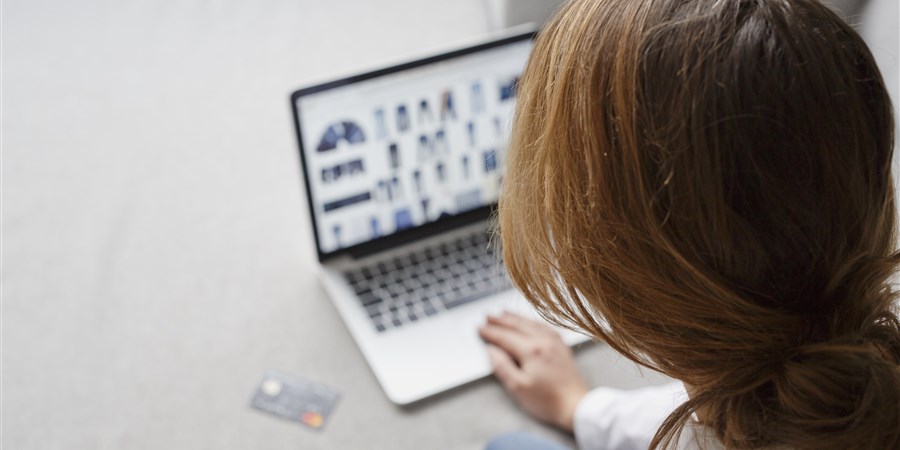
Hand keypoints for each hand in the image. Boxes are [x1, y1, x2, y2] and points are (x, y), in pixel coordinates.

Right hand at [478, 312, 589, 432]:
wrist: (576, 405)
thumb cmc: (547, 400)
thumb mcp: (518, 388)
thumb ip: (502, 366)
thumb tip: (491, 350)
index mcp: (531, 350)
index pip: (505, 337)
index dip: (490, 332)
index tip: (479, 328)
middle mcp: (544, 341)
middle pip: (518, 325)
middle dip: (500, 320)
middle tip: (487, 316)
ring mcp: (555, 342)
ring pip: (531, 323)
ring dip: (516, 317)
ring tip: (504, 313)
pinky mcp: (562, 346)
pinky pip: (545, 326)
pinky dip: (533, 321)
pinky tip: (530, 321)